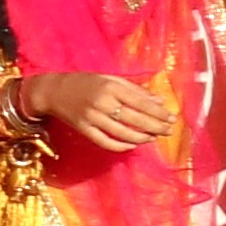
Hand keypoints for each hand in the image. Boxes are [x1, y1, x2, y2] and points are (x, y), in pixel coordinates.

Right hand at [17, 71, 175, 152]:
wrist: (53, 91)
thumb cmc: (86, 83)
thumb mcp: (110, 79)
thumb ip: (134, 89)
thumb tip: (159, 101)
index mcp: (111, 87)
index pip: (141, 102)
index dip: (158, 112)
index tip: (172, 118)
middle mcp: (102, 102)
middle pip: (135, 119)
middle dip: (155, 126)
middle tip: (168, 131)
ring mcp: (91, 118)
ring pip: (122, 133)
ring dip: (141, 138)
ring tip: (153, 137)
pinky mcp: (83, 129)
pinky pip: (105, 142)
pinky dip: (121, 146)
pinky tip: (132, 145)